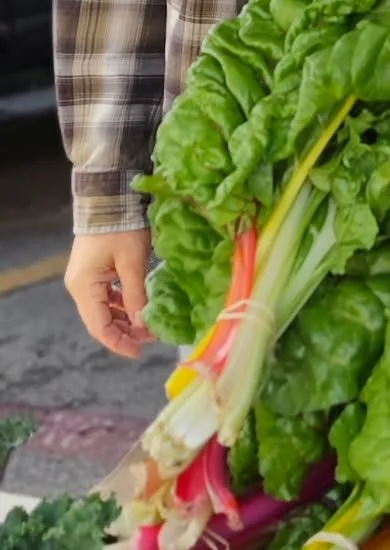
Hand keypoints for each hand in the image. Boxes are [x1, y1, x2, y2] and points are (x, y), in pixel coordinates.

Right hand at [65, 230, 153, 357]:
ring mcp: (85, 278)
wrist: (110, 197)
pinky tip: (138, 308)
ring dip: (124, 319)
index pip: (99, 326)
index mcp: (84, 287)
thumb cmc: (121, 227)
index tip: (139, 352)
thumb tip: (143, 324)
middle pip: (100, 320)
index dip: (119, 342)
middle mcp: (79, 286)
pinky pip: (106, 295)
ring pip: (104, 309)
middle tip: (150, 339)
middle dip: (125, 332)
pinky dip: (122, 304)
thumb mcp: (133, 262)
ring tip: (148, 326)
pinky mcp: (94, 271)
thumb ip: (137, 295)